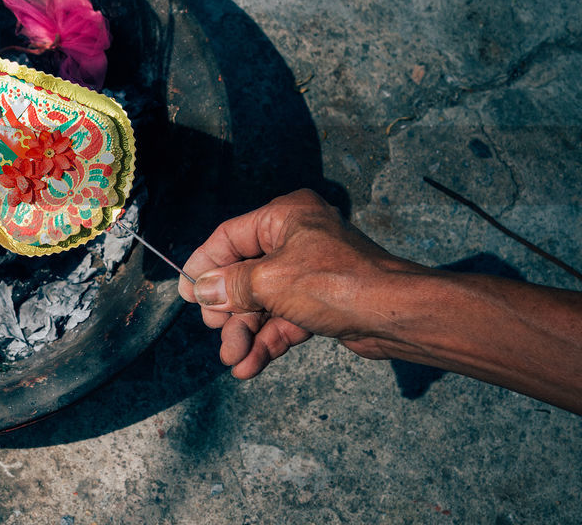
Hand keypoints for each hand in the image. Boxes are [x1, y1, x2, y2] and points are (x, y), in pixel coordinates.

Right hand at [179, 189, 426, 378]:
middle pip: (244, 274)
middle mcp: (296, 239)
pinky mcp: (320, 303)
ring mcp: (309, 273)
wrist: (395, 316)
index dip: (205, 265)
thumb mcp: (270, 281)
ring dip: (246, 332)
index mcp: (284, 217)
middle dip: (229, 310)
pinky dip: (267, 341)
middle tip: (216, 330)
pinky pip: (283, 319)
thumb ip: (230, 286)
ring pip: (263, 302)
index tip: (187, 294)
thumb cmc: (337, 283)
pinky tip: (249, 365)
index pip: (230, 237)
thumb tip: (200, 291)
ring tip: (233, 359)